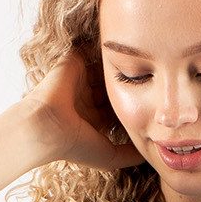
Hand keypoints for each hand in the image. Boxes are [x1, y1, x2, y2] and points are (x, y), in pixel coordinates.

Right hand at [29, 47, 144, 172]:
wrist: (48, 126)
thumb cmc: (76, 145)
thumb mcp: (109, 157)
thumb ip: (129, 155)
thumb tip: (149, 153)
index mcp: (92, 119)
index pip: (115, 108)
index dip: (132, 104)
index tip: (151, 101)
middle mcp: (85, 99)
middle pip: (111, 87)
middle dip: (128, 84)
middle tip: (153, 75)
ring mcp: (78, 80)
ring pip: (103, 69)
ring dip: (118, 64)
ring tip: (143, 54)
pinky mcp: (72, 62)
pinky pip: (90, 49)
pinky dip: (104, 47)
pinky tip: (123, 44)